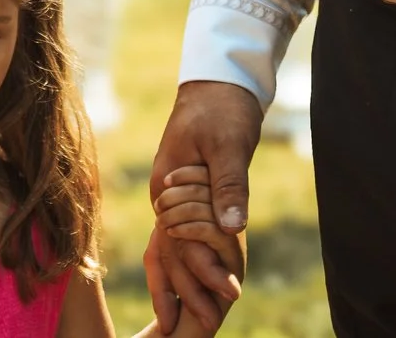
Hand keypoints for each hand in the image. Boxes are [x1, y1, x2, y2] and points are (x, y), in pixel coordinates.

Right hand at [144, 82, 259, 332]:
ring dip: (184, 283)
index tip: (222, 302)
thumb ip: (229, 186)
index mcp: (167, 186)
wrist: (217, 81)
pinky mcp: (184, 192)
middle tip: (207, 326)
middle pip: (170, 253)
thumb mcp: (229, 145)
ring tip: (193, 321)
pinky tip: (195, 284)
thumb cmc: (223, 108)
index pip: (179, 243)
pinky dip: (188, 261)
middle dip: (187, 291)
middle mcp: (163, 196)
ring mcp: (170, 195)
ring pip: (172, 249)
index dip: (200, 274)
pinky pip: (181, 235)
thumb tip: (233, 227)